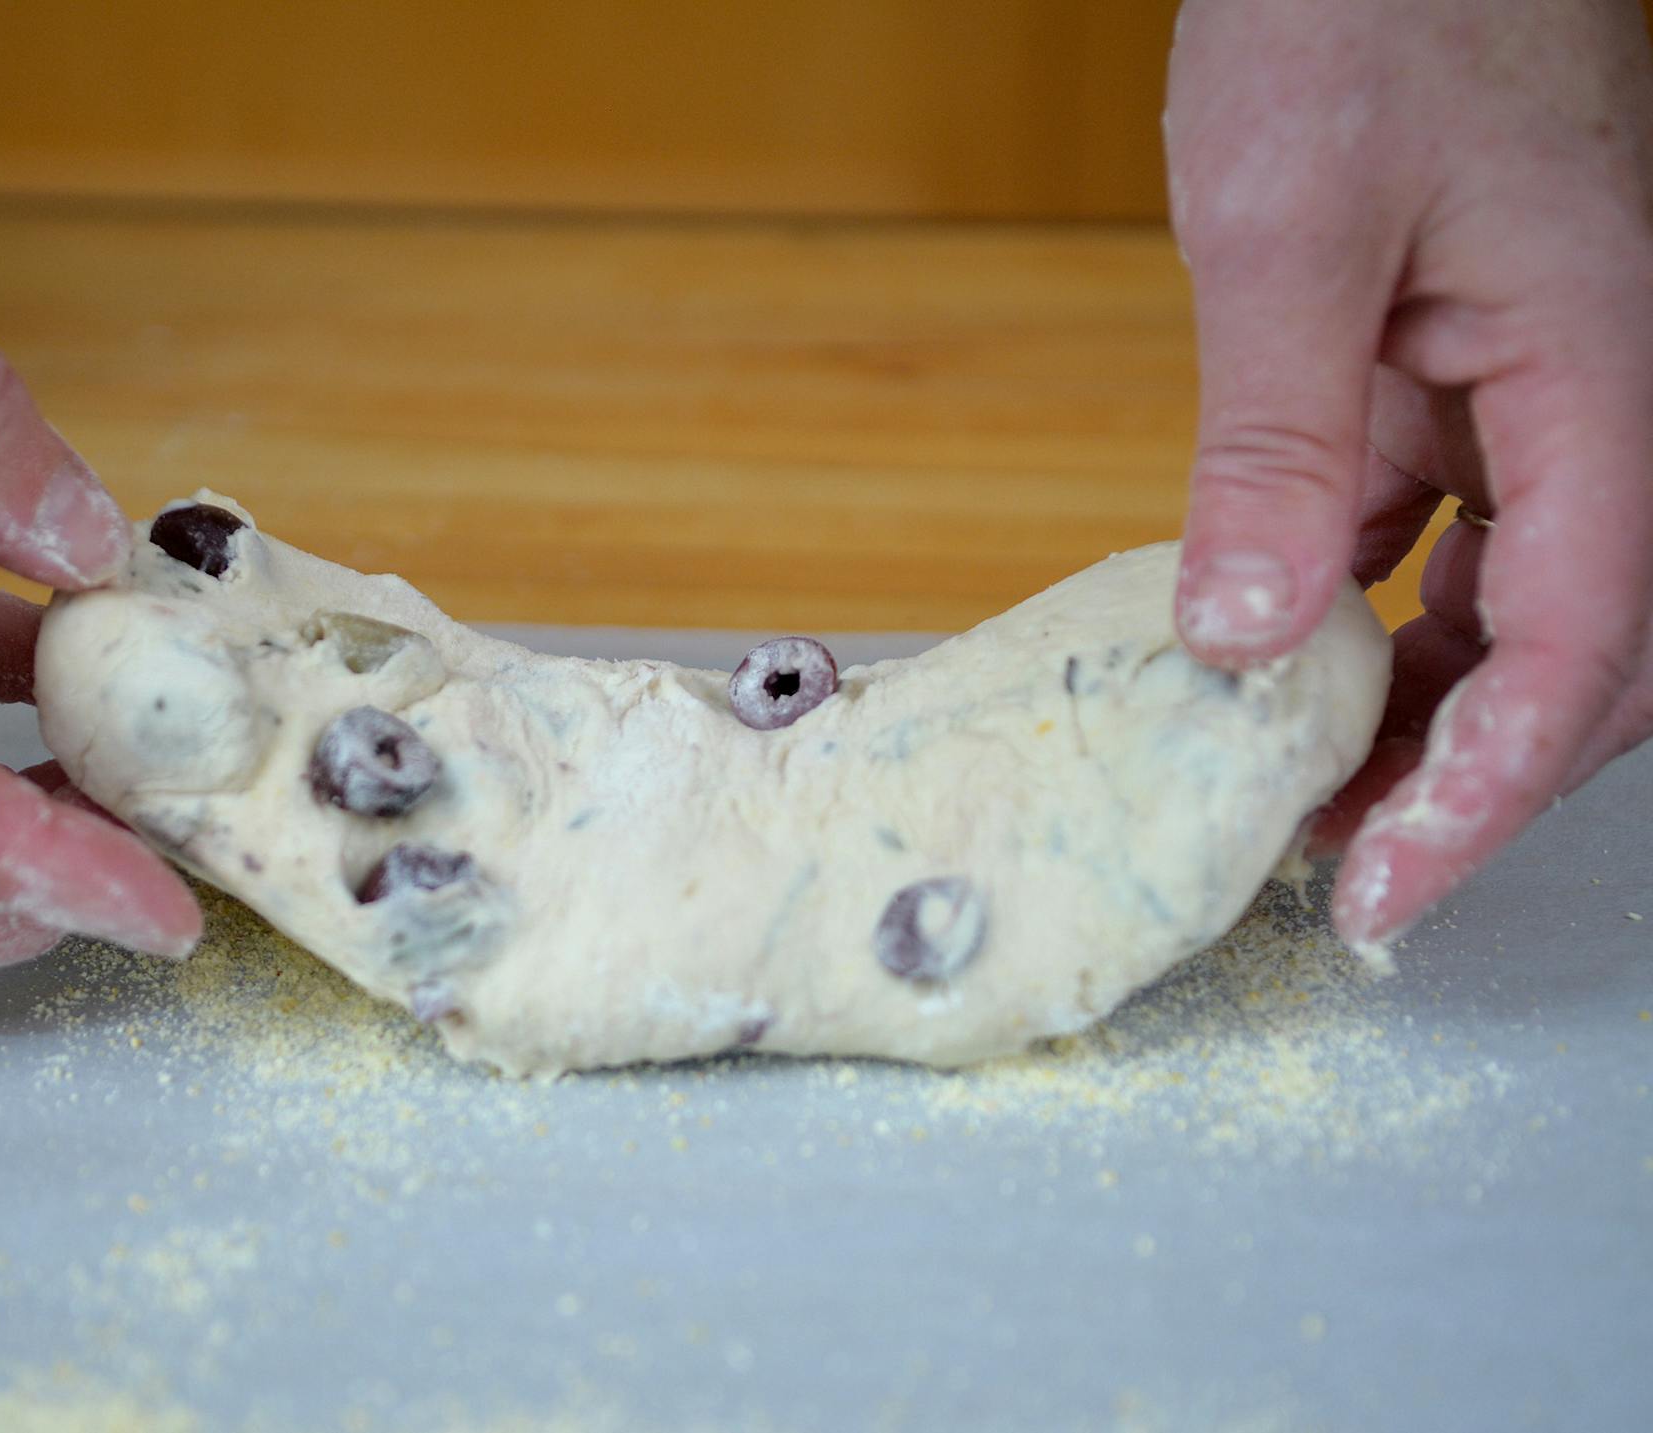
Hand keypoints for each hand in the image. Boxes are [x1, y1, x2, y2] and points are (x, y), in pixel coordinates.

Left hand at [1165, 0, 1652, 954]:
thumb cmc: (1363, 6)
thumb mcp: (1291, 227)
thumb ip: (1278, 441)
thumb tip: (1251, 636)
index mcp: (1603, 372)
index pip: (1580, 646)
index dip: (1485, 794)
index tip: (1387, 893)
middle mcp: (1604, 396)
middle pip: (1578, 652)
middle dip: (1469, 780)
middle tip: (1343, 875)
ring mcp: (1545, 387)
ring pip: (1519, 602)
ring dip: (1426, 711)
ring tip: (1308, 799)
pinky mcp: (1468, 370)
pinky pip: (1450, 530)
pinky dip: (1381, 612)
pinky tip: (1290, 656)